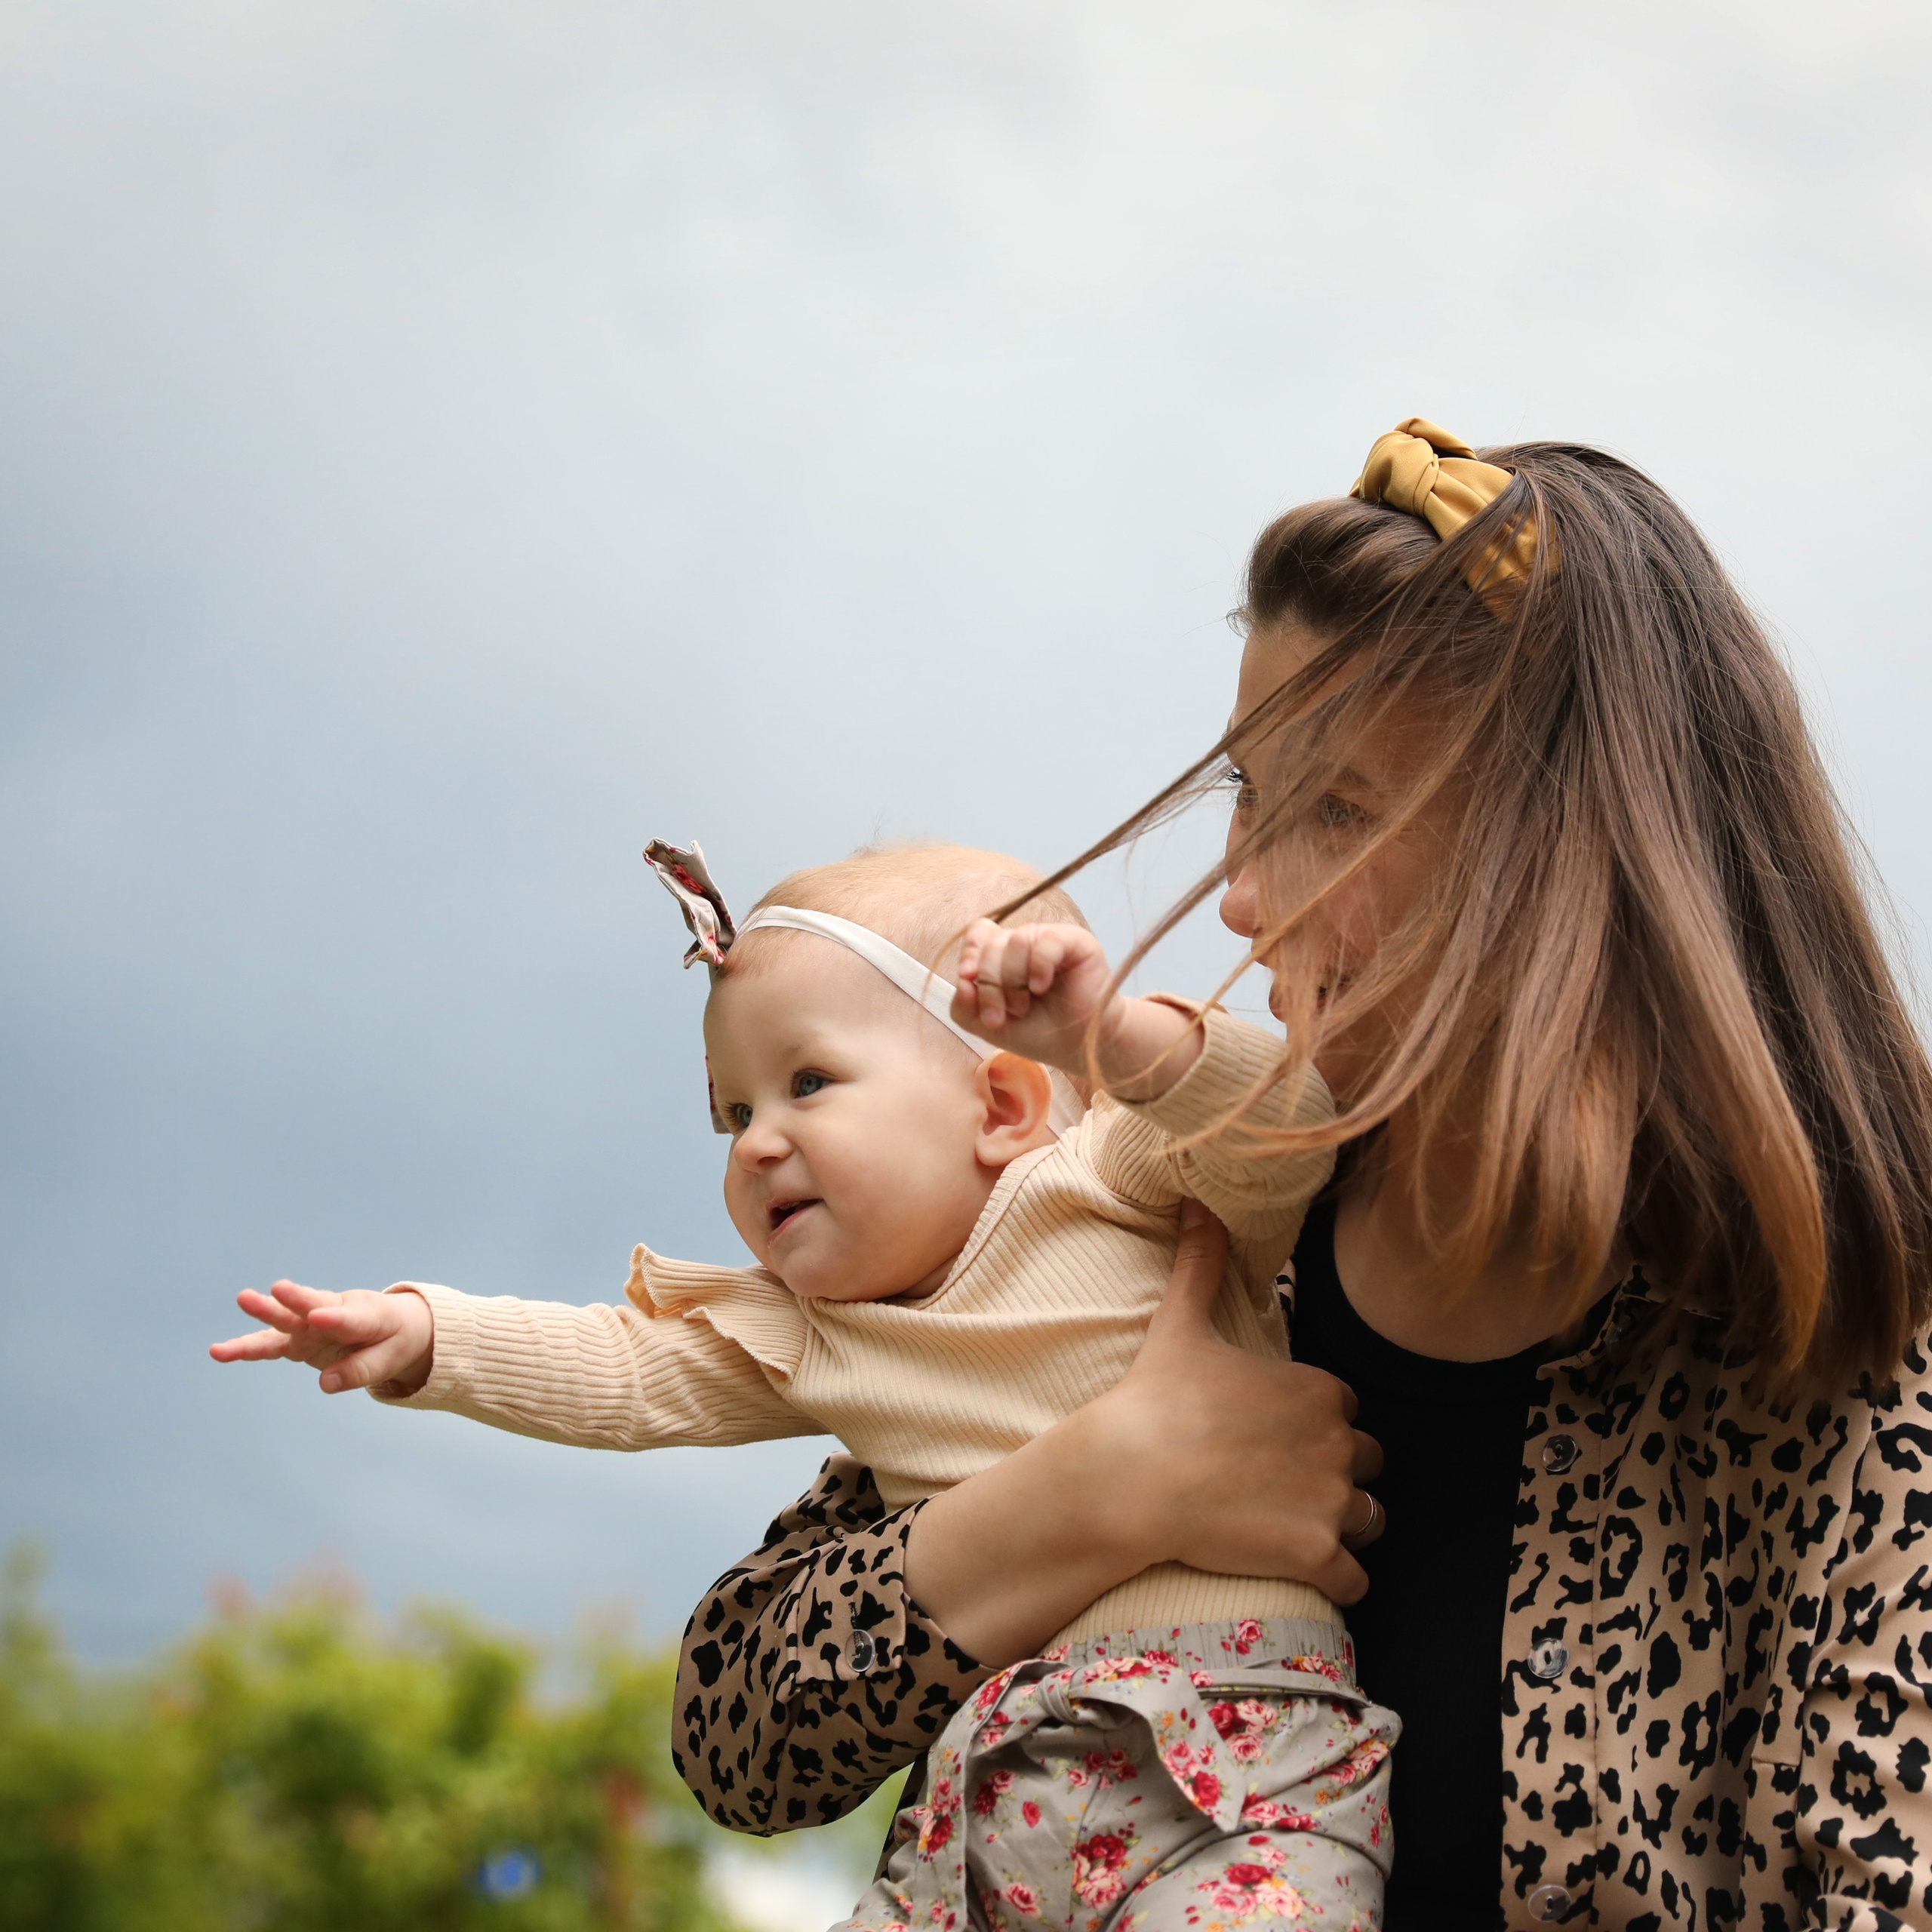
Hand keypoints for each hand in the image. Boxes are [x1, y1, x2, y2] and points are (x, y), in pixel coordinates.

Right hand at [209, 1280, 434, 1395]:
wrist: (391, 1323)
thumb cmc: (394, 1338)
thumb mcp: (391, 1358)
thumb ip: (361, 1370)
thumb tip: (325, 1383)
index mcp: (367, 1315)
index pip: (350, 1318)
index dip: (335, 1318)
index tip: (319, 1316)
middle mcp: (334, 1312)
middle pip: (313, 1306)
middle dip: (296, 1299)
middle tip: (277, 1289)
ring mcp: (312, 1323)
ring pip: (287, 1319)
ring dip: (265, 1313)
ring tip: (243, 1300)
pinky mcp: (298, 1337)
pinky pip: (272, 1343)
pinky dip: (248, 1348)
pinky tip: (219, 1352)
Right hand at [904, 1201, 1382, 1664]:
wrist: (1132, 1476)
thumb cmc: (1156, 1398)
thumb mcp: (1182, 1321)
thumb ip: (1201, 1261)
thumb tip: (1197, 1198)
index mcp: (1319, 1389)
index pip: (1348, 1409)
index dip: (1319, 1423)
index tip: (1280, 1434)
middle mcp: (1339, 1443)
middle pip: (1369, 1463)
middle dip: (1340, 1474)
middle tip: (1288, 1483)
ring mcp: (1332, 1502)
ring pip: (1372, 1520)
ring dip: (1346, 1526)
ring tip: (1299, 1526)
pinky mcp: (1318, 1555)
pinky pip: (1357, 1579)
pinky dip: (1339, 1579)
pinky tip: (1306, 1572)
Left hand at [951, 920, 1202, 1099]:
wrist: (1077, 1047)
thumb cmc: (1037, 1032)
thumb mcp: (988, 1026)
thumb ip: (963, 1006)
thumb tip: (963, 980)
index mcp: (1001, 956)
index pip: (979, 935)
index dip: (970, 953)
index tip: (967, 978)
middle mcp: (1023, 943)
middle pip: (991, 944)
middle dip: (989, 984)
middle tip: (1000, 1017)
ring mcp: (1048, 940)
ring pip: (1015, 942)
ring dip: (1013, 982)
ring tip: (1024, 1007)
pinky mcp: (1075, 942)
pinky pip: (1046, 942)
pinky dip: (1038, 967)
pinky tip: (1041, 987)